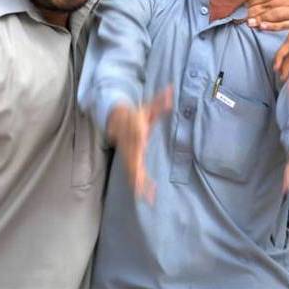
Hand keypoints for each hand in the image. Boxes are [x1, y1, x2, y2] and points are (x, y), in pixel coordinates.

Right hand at [106, 87, 172, 202]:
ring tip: (146, 197)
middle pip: (133, 159)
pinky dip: (137, 185)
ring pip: (132, 170)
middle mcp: (131, 145)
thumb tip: (171, 91)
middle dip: (137, 172)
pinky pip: (133, 174)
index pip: (137, 136)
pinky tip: (143, 196)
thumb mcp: (148, 107)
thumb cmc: (137, 113)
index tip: (143, 143)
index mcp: (136, 131)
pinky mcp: (129, 160)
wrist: (117, 119)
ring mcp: (129, 154)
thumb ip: (160, 102)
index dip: (138, 140)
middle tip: (144, 185)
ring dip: (138, 184)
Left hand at [247, 0, 288, 30]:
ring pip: (275, 13)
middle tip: (246, 17)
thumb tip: (243, 0)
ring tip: (251, 22)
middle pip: (269, 3)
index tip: (245, 5)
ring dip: (261, 19)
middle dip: (255, 11)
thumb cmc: (276, 7)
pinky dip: (271, 26)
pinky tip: (262, 26)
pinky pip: (284, 24)